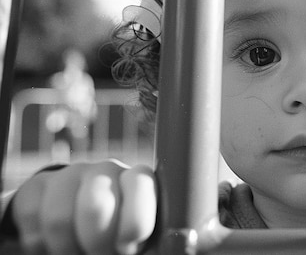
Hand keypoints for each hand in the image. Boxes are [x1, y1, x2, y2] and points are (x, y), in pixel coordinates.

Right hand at [11, 159, 155, 254]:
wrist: (79, 225)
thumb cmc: (120, 235)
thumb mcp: (141, 237)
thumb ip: (144, 233)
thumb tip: (161, 244)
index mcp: (139, 180)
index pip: (140, 184)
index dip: (132, 224)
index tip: (127, 247)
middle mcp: (107, 170)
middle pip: (94, 205)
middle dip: (96, 243)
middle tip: (101, 254)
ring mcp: (71, 174)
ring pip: (58, 219)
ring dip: (68, 249)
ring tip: (80, 252)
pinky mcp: (38, 187)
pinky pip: (33, 223)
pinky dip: (43, 246)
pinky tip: (57, 245)